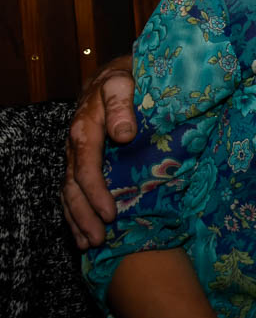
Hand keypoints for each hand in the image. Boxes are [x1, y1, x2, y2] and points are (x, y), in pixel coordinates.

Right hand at [62, 55, 136, 248]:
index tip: (111, 213)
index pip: (86, 165)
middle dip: (85, 214)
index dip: (96, 191)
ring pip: (68, 192)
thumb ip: (122, 104)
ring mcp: (75, 154)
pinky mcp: (80, 160)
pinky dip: (75, 213)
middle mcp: (75, 144)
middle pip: (73, 185)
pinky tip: (83, 233)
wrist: (114, 73)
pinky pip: (71, 190)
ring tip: (91, 244)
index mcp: (84, 126)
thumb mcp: (124, 82)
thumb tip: (123, 134)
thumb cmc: (125, 78)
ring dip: (78, 220)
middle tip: (100, 239)